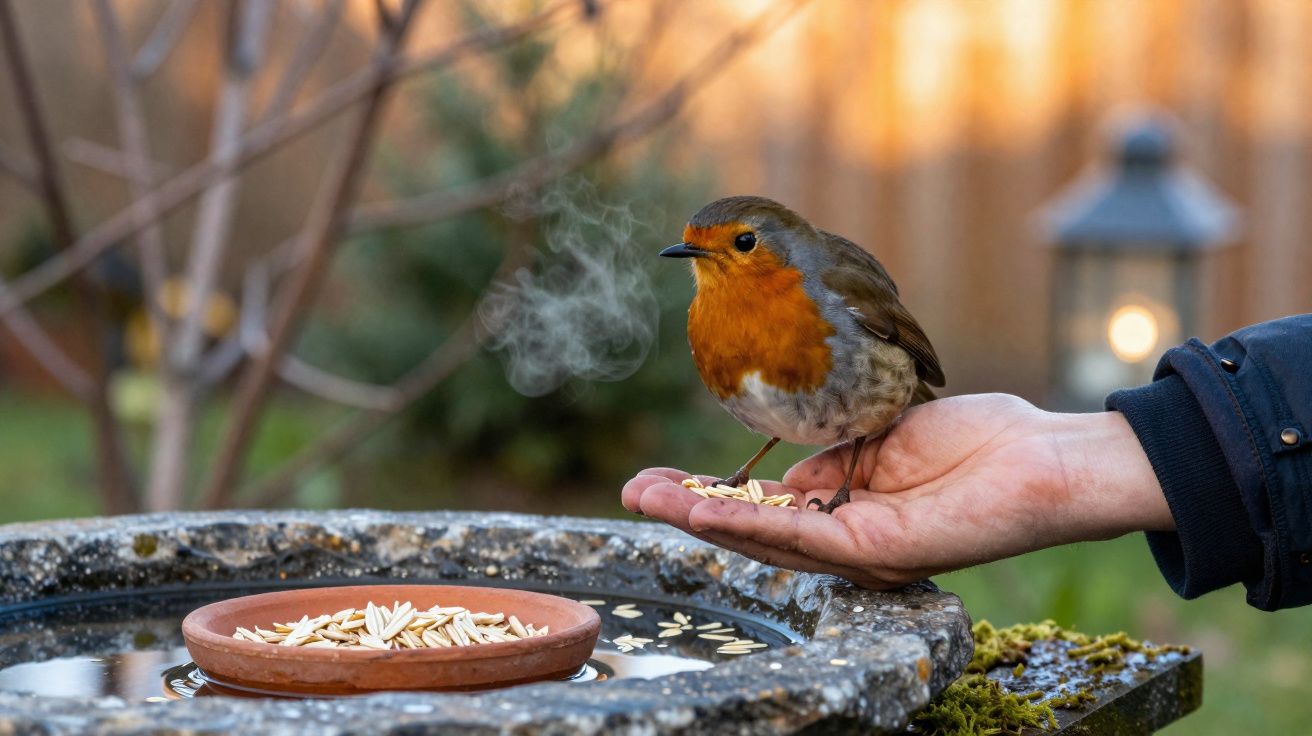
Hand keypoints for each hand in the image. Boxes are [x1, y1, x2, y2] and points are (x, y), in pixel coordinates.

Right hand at [621, 394, 1172, 588]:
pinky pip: (803, 538)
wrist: (1043, 457)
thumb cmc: (976, 438)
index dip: (707, 491)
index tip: (659, 476)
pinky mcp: (878, 553)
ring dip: (702, 518)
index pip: (762, 506)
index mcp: (843, 509)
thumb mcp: (881, 434)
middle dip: (687, 508)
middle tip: (632, 491)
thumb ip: (829, 456)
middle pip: (750, 529)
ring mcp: (859, 550)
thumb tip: (780, 473)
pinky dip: (750, 524)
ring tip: (651, 498)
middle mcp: (844, 539)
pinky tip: (705, 510)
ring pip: (765, 539)